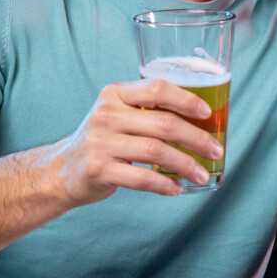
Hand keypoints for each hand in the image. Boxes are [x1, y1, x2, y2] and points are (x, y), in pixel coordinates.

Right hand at [47, 78, 222, 204]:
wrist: (60, 170)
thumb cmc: (101, 141)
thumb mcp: (116, 115)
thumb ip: (146, 111)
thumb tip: (199, 121)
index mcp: (114, 94)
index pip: (156, 88)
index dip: (186, 99)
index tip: (207, 113)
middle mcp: (106, 114)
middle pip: (163, 123)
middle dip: (196, 138)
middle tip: (216, 150)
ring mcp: (100, 142)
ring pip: (156, 151)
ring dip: (186, 164)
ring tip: (202, 174)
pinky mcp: (98, 169)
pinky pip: (141, 177)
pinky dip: (164, 184)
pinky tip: (177, 189)